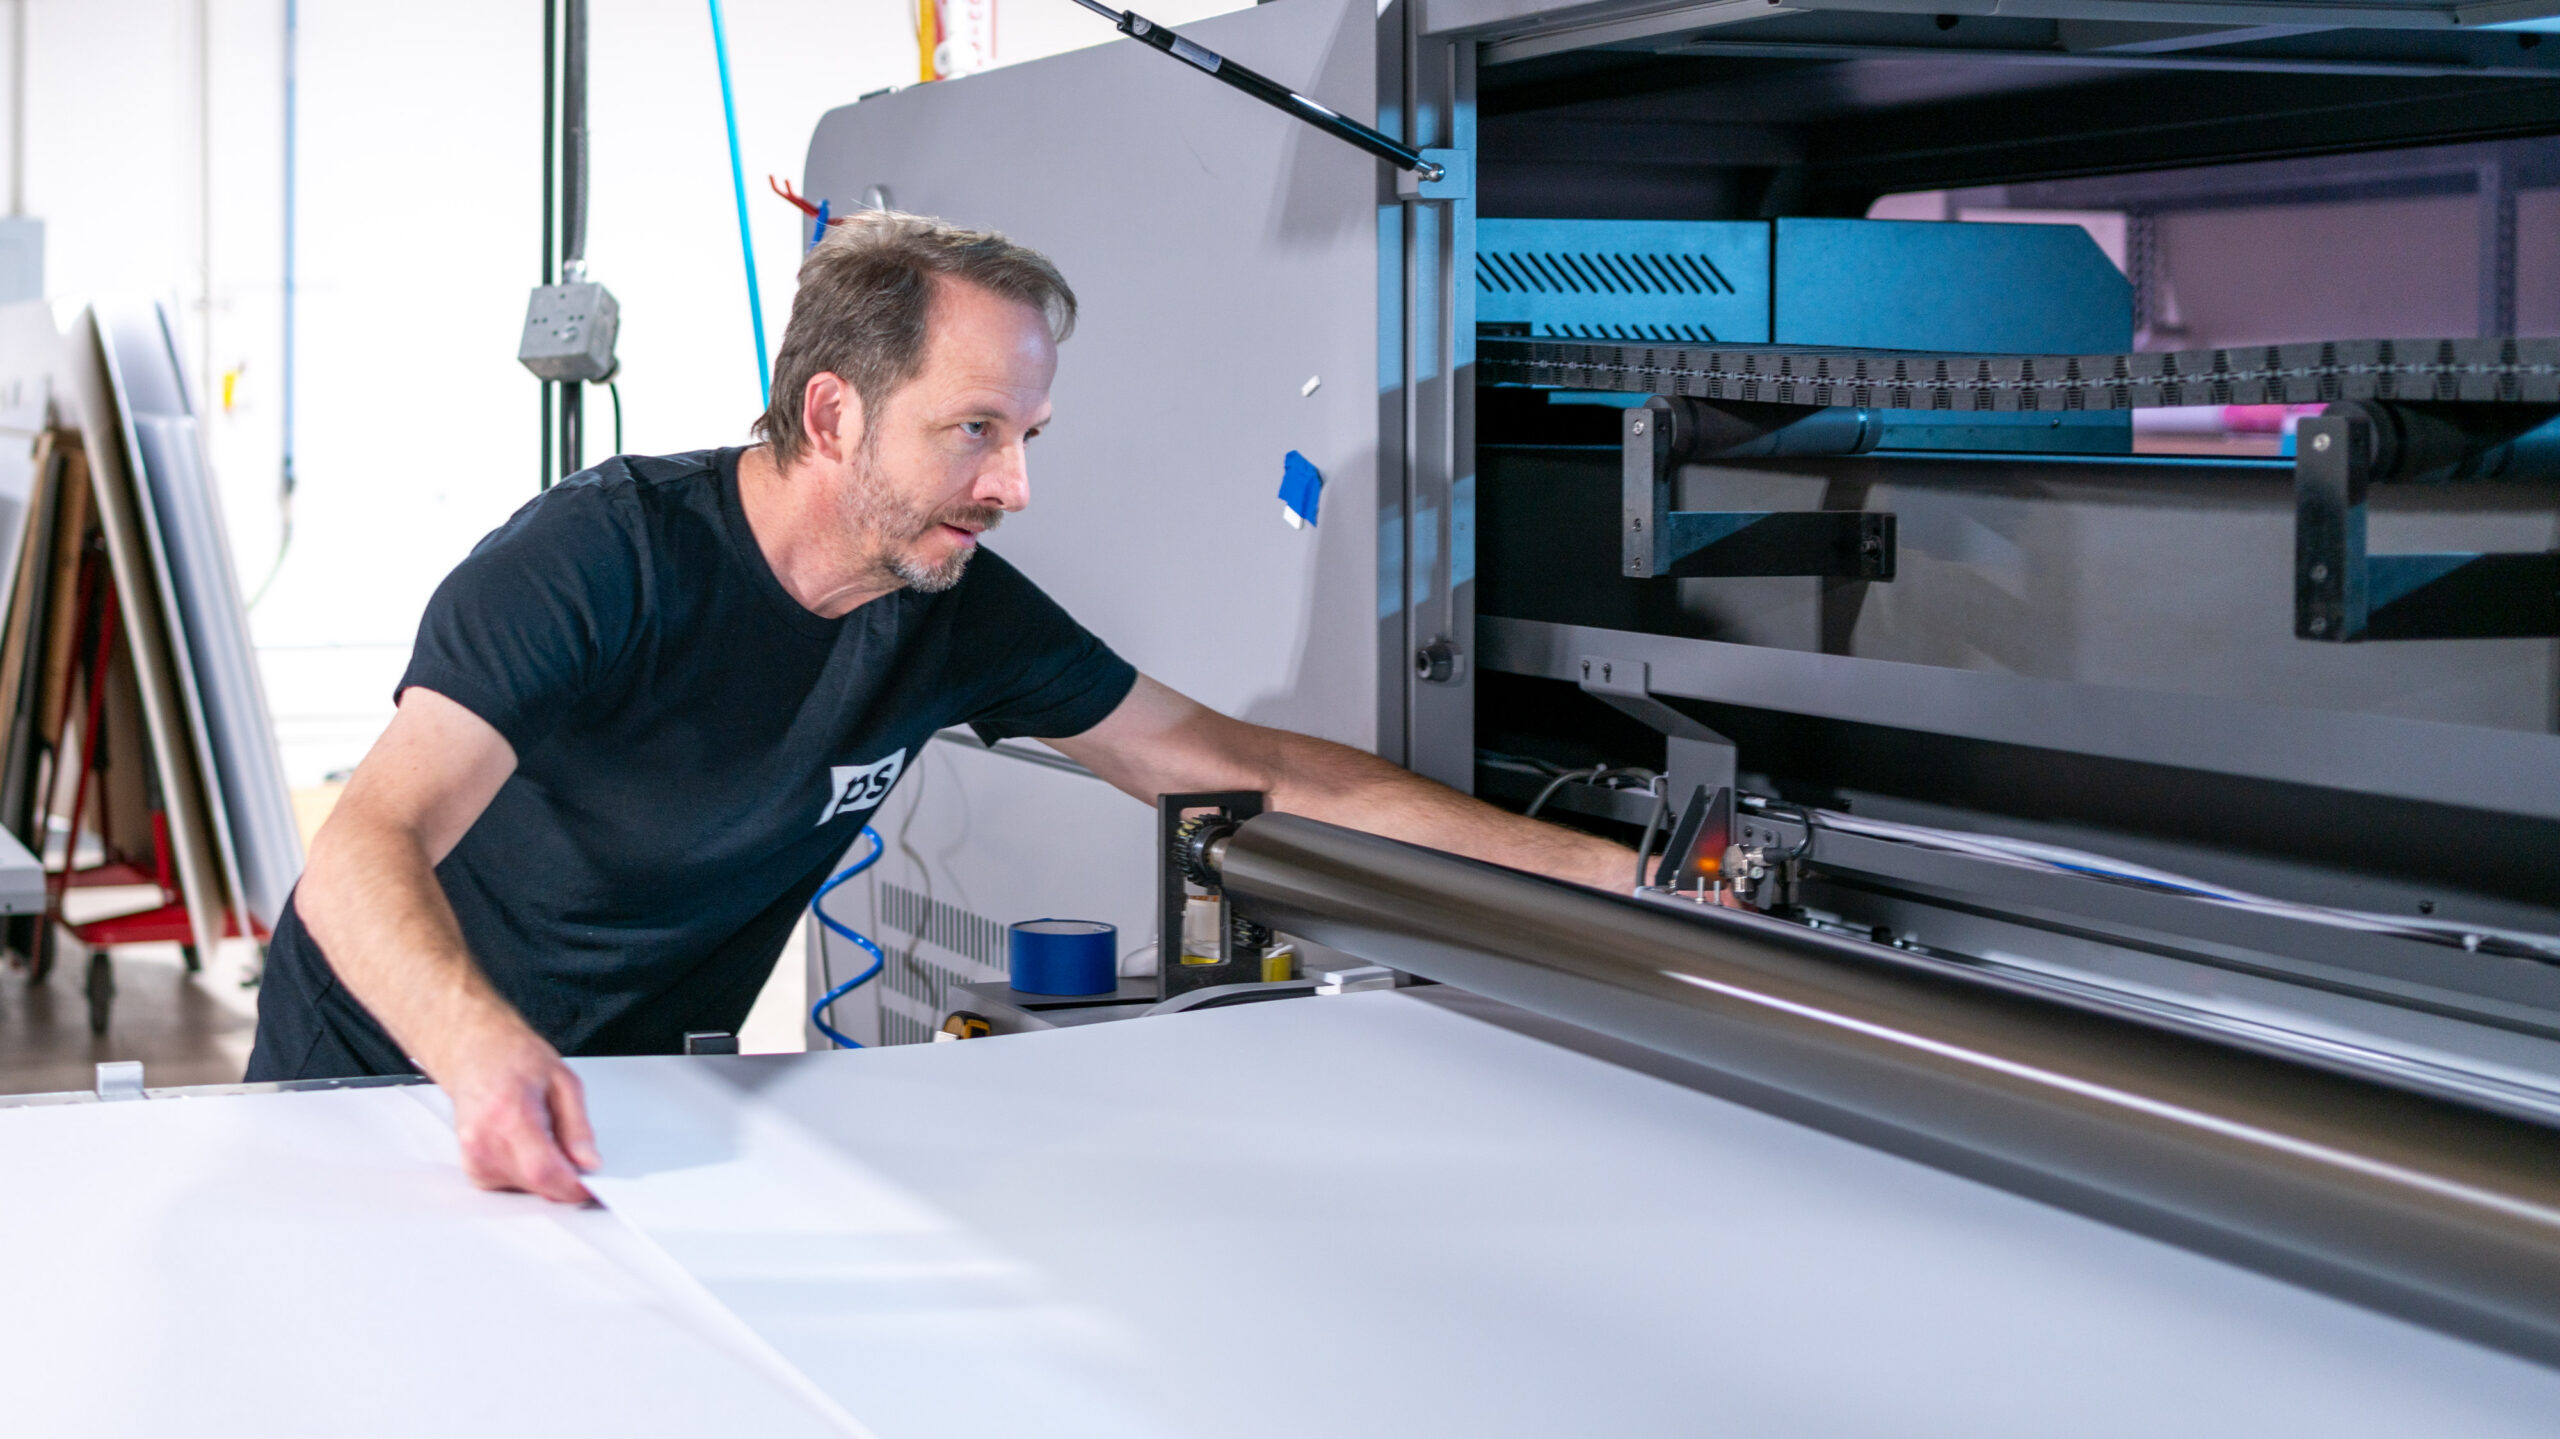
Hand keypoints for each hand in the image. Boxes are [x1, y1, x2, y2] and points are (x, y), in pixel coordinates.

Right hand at [435, 1020, 600, 1203]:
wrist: (476, 1052)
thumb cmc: (515, 1059)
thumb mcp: (564, 1082)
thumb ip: (578, 1127)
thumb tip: (589, 1162)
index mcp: (510, 1113)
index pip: (543, 1169)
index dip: (571, 1185)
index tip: (591, 1186)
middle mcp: (484, 1138)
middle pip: (535, 1183)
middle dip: (564, 1178)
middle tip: (576, 1154)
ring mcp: (473, 1154)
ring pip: (524, 1188)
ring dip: (545, 1174)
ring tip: (543, 1135)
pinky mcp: (471, 1166)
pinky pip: (509, 1185)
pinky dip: (527, 1173)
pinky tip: (527, 1145)